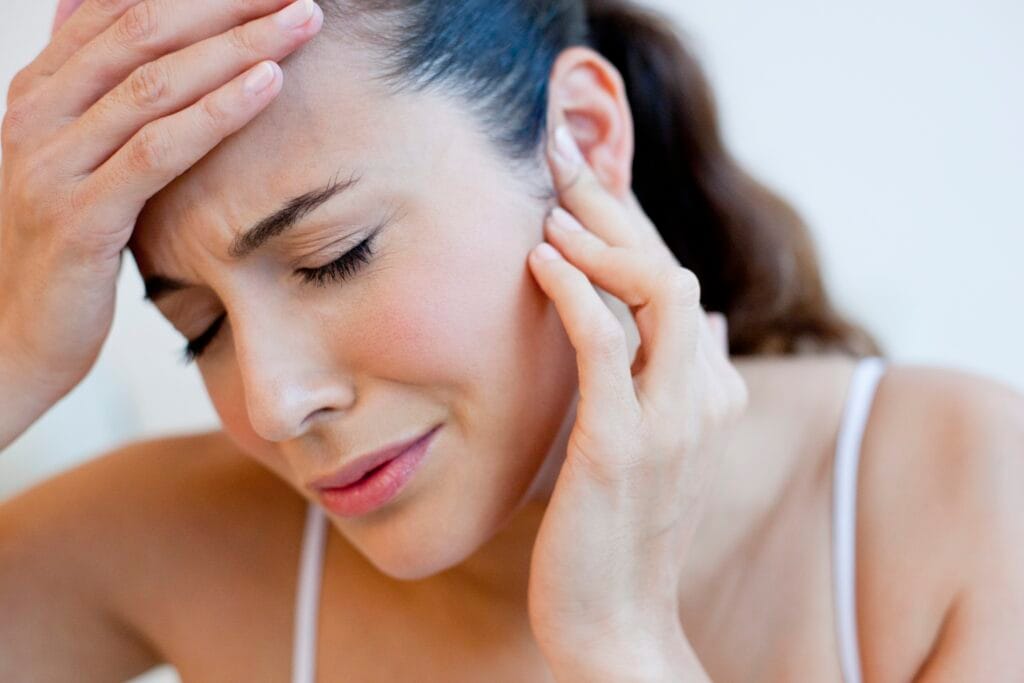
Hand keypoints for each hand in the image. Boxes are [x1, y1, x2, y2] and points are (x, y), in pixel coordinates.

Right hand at [0, 0, 321, 402]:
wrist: (4, 340)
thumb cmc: (54, 252)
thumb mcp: (65, 163)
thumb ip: (85, 95)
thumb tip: (83, 14)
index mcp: (38, 93)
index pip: (119, 11)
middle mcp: (37, 114)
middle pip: (143, 32)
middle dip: (226, 4)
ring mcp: (53, 164)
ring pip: (156, 83)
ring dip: (238, 46)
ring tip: (300, 20)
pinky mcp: (81, 217)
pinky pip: (158, 150)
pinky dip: (217, 112)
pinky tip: (268, 85)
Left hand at [525, 123, 748, 672]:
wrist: (618, 625)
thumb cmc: (618, 533)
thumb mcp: (653, 447)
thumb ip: (672, 382)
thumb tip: (699, 326)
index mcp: (708, 390)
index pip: (674, 281)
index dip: (631, 224)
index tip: (581, 182)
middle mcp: (702, 394)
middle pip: (671, 270)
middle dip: (618, 206)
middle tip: (564, 156)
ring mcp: (670, 420)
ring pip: (658, 293)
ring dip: (605, 238)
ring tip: (554, 203)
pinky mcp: (623, 447)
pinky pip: (608, 348)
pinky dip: (577, 294)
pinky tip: (540, 259)